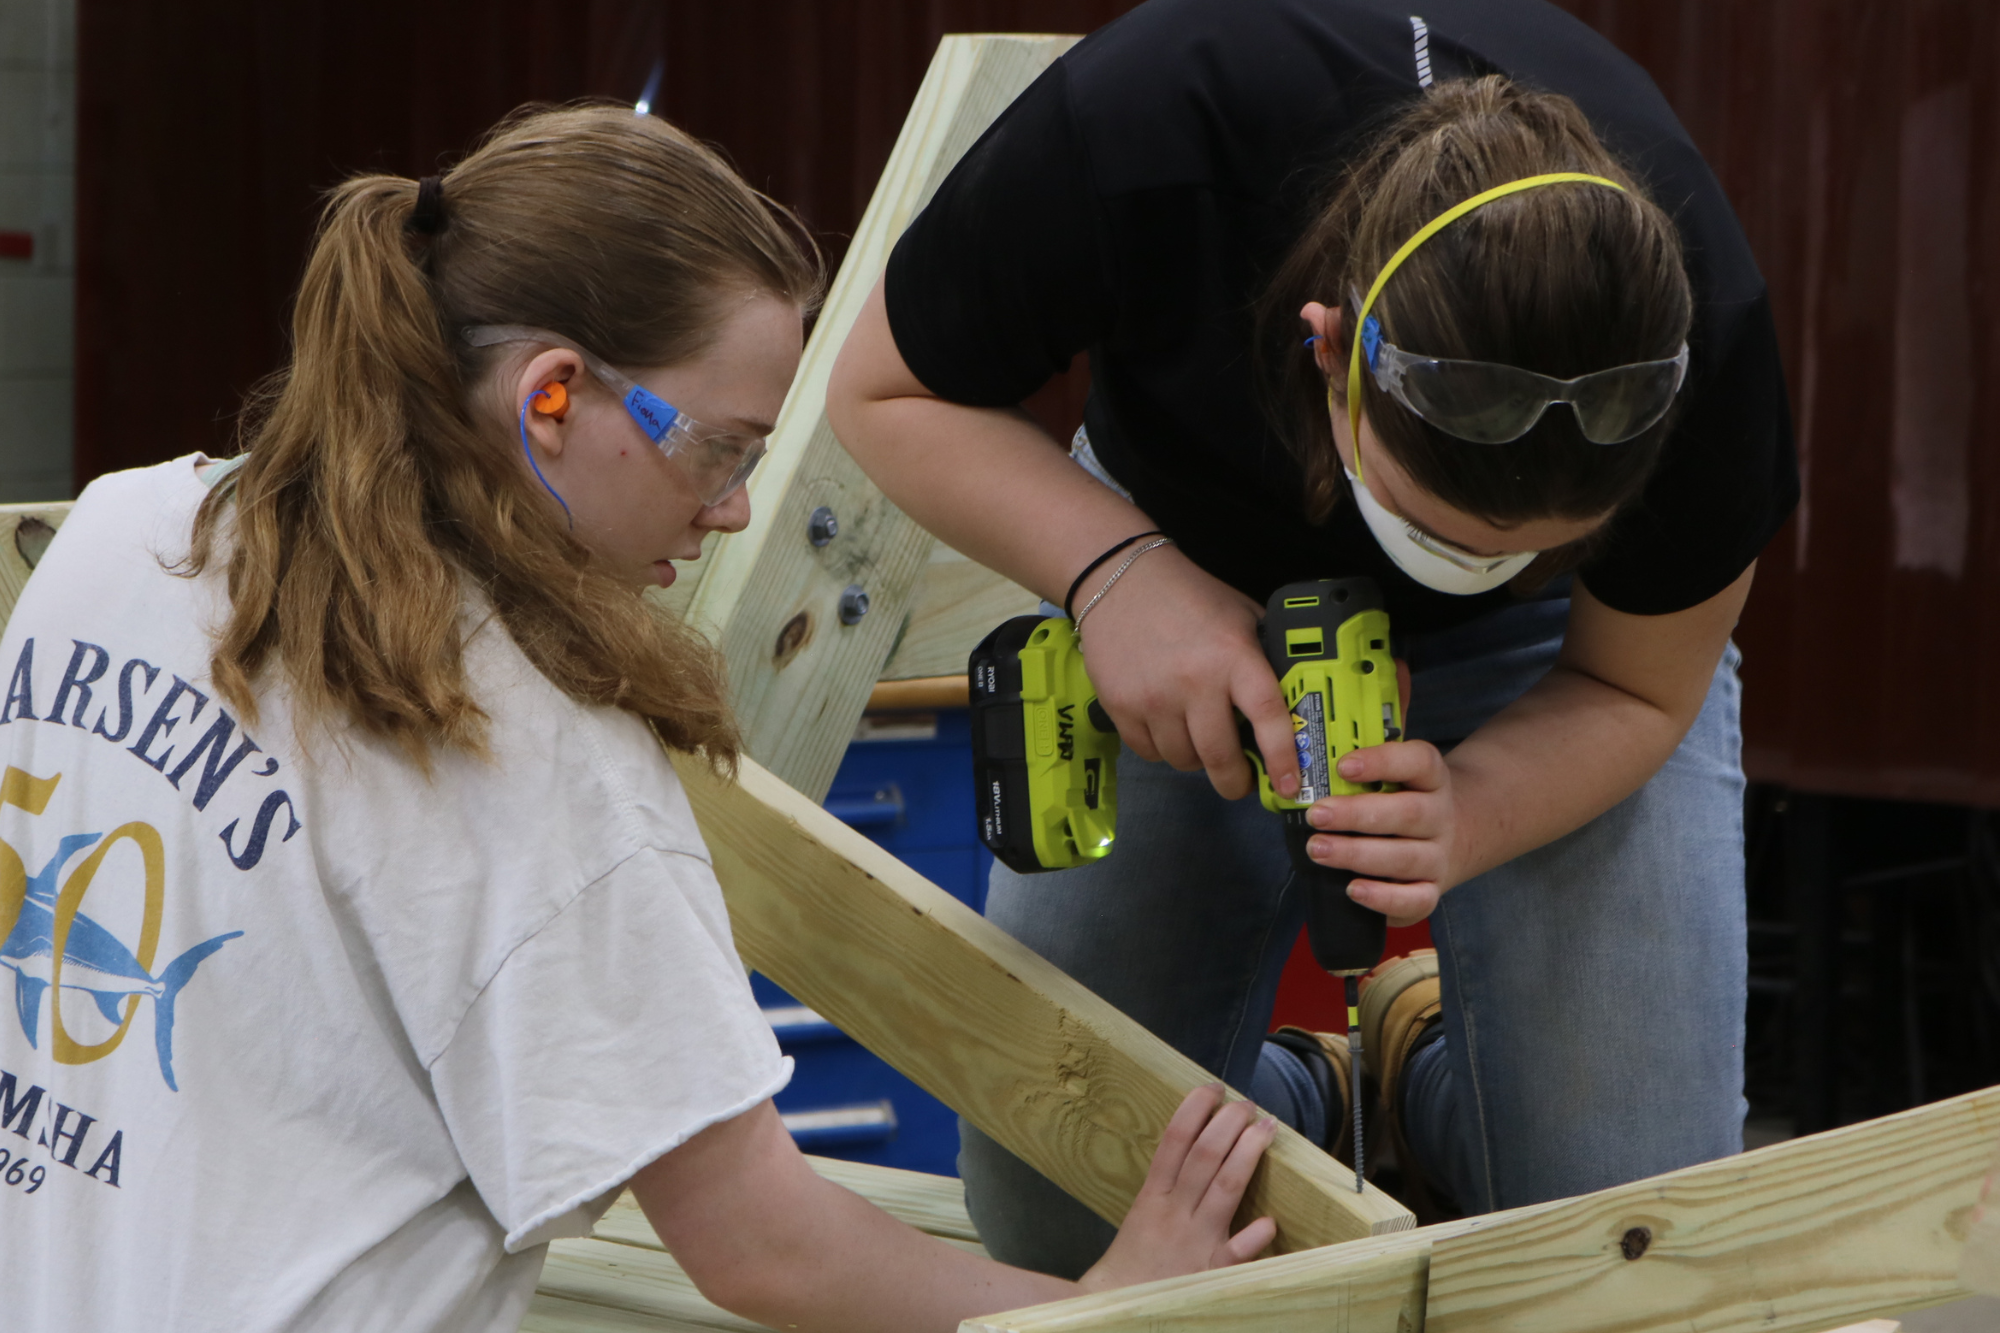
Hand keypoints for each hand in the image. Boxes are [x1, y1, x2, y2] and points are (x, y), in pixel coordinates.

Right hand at [1078, 546, 1300, 800]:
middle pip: (1219, 757)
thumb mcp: (1240, 616)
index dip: (1282, 757)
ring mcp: (1153, 698)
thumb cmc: (1188, 597)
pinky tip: (1168, 726)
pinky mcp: (1120, 706)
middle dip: (1234, 781)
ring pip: (1183, 760)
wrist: (1119, 579)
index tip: (1288, 785)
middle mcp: (1194, 681)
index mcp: (1233, 656)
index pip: (1267, 716)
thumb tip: (1291, 703)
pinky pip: (1150, 752)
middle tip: (1239, 782)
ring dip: (1196, 759)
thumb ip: (1264, 657)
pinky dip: (1163, 749)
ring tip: (1198, 737)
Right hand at [1078, 1085, 1278, 1292]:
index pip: (1174, 1141)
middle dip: (1228, 1123)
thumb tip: (1189, 1155)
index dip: (1194, 1109)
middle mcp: (1174, 1214)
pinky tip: (1270, 1222)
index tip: (1212, 1088)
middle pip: (1204, 1155)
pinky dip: (1252, 1238)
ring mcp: (1194, 1243)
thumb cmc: (1127, 1268)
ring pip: (1225, 1188)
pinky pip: (1234, 1254)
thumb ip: (1164, 1191)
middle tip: (1247, 1104)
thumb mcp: (1139, 1219)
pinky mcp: (1209, 1275)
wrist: (1111, 1311)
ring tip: (1266, 1128)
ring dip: (1248, 1154)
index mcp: (1152, 1198)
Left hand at [1304, 740, 1455, 926]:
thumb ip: (1364, 776)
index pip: (1419, 762)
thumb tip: (1313, 776)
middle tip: (1316, 815)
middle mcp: (1440, 816)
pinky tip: (1353, 889)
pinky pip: (1415, 899)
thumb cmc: (1406, 804)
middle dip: (1356, 814)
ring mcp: (1438, 856)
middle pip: (1408, 813)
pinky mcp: (1432, 890)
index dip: (1382, 762)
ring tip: (1318, 849)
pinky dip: (1383, 897)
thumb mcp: (1398, 780)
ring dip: (1356, 854)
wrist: (1456, 838)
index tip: (1343, 767)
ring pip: (1405, 857)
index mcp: (1432, 780)